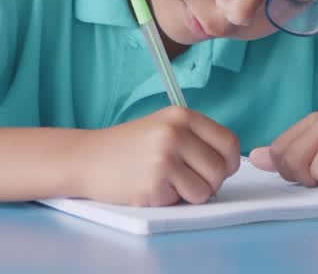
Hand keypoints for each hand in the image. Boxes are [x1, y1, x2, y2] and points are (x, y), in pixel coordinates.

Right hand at [75, 107, 240, 206]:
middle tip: (187, 180)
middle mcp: (175, 133)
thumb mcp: (163, 127)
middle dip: (210, 182)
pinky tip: (151, 188)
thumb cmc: (128, 147)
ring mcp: (164, 158)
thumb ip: (195, 139)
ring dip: (191, 194)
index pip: (228, 142)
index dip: (229, 162)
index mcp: (181, 116)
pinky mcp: (154, 184)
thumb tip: (230, 164)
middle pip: (221, 169)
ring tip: (167, 183)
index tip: (218, 169)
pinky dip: (171, 201)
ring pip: (206, 190)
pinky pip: (182, 202)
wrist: (87, 158)